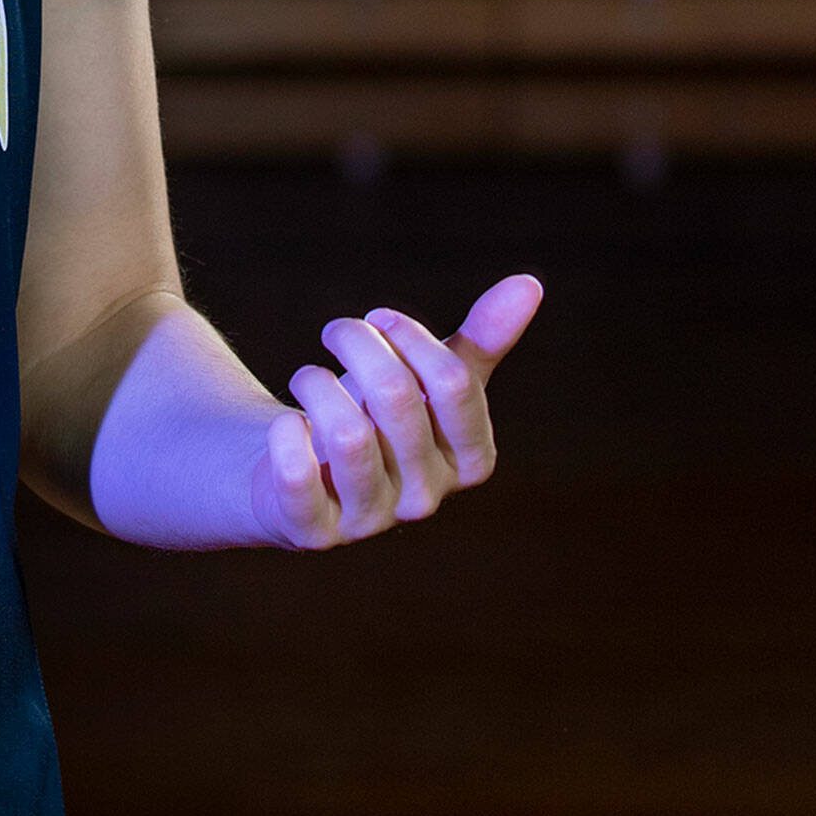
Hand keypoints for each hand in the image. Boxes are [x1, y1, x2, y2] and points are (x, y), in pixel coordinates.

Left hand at [250, 273, 542, 549]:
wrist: (302, 470)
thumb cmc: (377, 416)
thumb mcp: (430, 378)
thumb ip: (482, 340)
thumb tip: (530, 284)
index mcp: (468, 460)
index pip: (454, 384)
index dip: (411, 337)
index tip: (379, 318)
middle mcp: (426, 497)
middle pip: (397, 396)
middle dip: (357, 344)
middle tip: (336, 331)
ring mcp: (370, 519)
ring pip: (347, 435)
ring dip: (315, 382)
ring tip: (307, 376)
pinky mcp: (312, 530)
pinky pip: (298, 481)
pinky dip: (285, 436)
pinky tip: (286, 423)